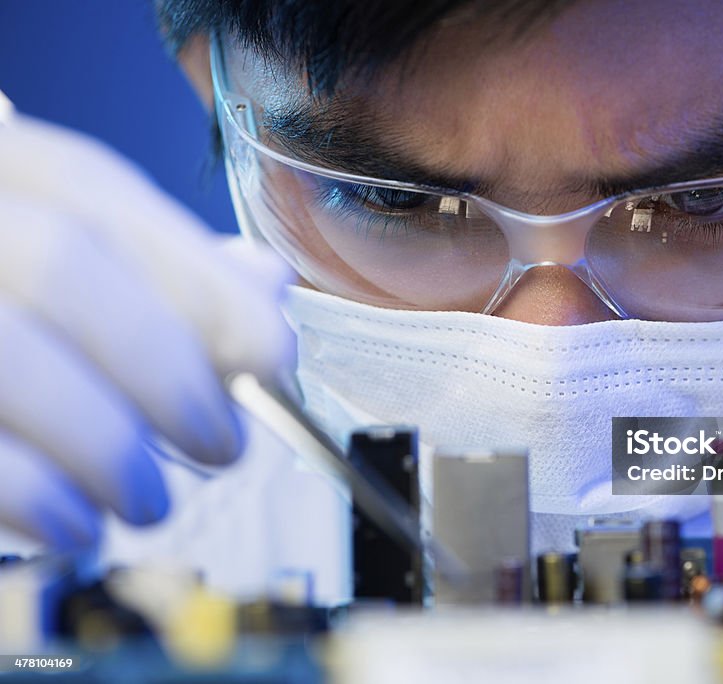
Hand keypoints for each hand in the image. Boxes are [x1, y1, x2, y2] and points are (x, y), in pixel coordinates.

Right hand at [0, 115, 294, 548]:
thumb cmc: (11, 307)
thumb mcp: (63, 259)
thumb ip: (156, 272)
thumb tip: (265, 286)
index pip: (104, 197)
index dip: (205, 284)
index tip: (272, 360)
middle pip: (62, 262)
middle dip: (167, 368)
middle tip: (222, 446)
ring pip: (8, 348)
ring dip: (106, 441)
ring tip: (148, 499)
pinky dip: (31, 491)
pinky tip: (75, 524)